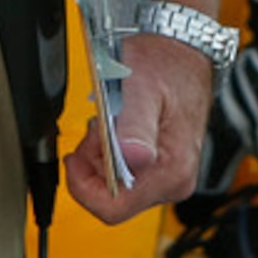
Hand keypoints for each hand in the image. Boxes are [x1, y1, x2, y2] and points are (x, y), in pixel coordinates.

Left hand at [66, 31, 213, 222]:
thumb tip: (131, 158)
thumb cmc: (164, 62)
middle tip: (98, 126)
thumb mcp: (141, 87)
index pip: (112, 208)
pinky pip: (125, 175)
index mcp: (172, 171)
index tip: (76, 154)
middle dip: (94, 165)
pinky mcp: (164, 167)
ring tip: (108, 123)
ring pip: (116, 187)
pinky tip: (116, 128)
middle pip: (113, 199)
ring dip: (101, 157)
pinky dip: (111, 154)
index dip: (83, 185)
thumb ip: (133, 126)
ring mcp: (171, 176)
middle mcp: (175, 181)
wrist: (181, 49)